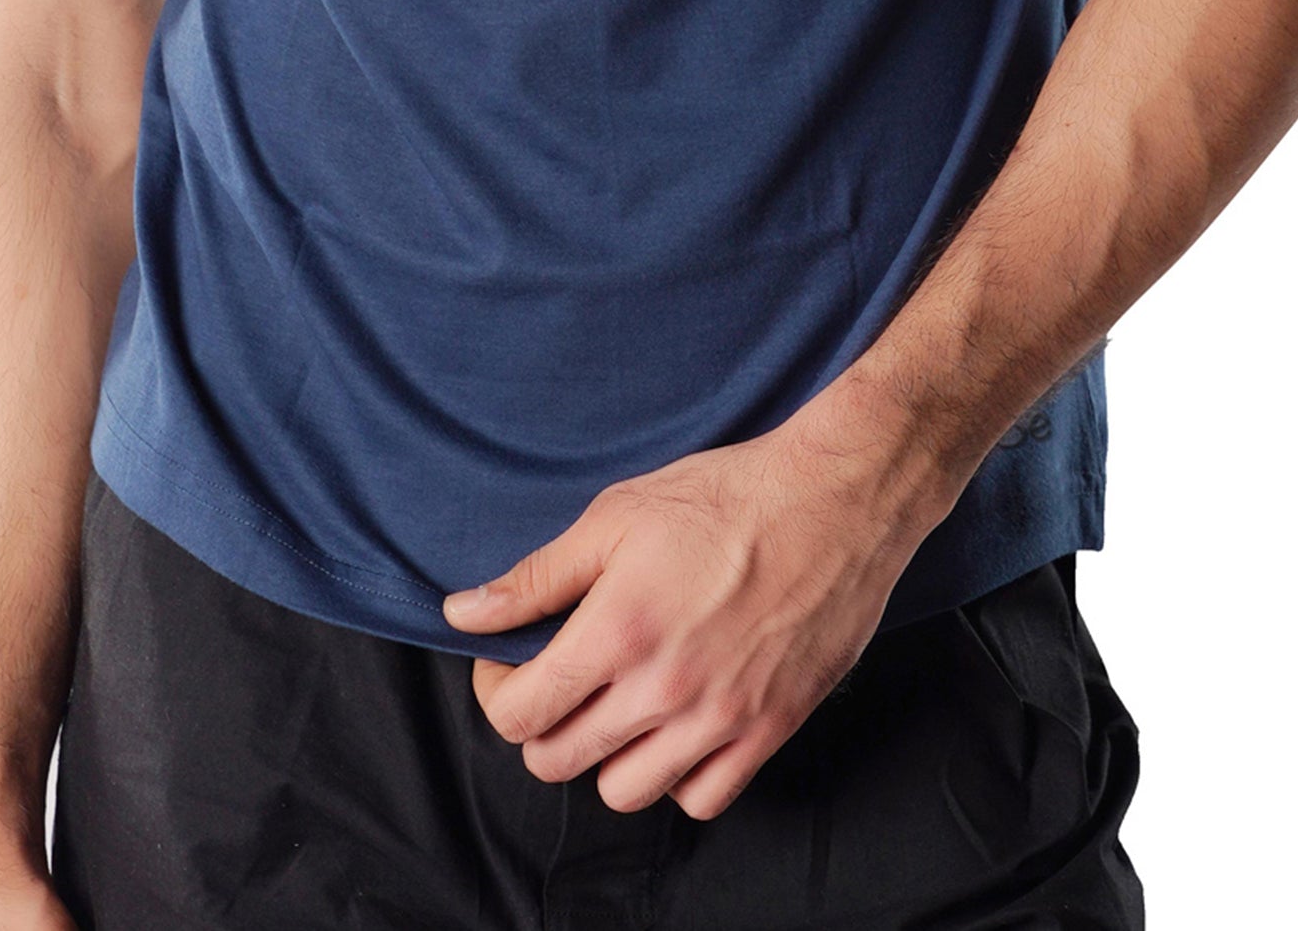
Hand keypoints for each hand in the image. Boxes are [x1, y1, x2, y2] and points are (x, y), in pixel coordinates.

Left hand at [440, 412, 946, 820]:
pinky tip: (675, 726)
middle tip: (558, 682)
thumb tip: (464, 614)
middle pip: (558, 761)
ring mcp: (719, 719)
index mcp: (617, 631)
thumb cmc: (725, 497)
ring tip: (617, 705)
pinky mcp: (768, 731)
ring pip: (624, 793)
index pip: (519, 714)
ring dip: (606, 757)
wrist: (834, 501)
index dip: (497, 691)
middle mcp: (663, 689)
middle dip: (541, 725)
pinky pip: (701, 800)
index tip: (510, 663)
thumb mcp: (616, 515)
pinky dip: (678, 777)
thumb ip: (536, 577)